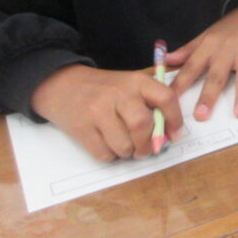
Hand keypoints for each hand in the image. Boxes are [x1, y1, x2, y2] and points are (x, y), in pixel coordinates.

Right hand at [31, 65, 182, 161]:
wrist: (63, 85)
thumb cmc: (105, 89)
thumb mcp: (129, 86)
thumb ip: (150, 104)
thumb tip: (168, 135)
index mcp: (137, 81)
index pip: (166, 98)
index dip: (175, 120)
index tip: (175, 135)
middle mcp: (118, 94)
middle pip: (142, 125)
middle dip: (148, 144)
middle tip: (146, 150)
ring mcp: (97, 110)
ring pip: (124, 145)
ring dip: (128, 153)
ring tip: (124, 145)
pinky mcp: (81, 128)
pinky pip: (104, 154)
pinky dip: (110, 156)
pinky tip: (107, 144)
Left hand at [166, 0, 237, 120]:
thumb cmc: (231, 28)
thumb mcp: (208, 35)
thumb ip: (188, 50)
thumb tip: (166, 61)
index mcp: (209, 46)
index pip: (191, 67)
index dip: (180, 84)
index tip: (169, 101)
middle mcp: (227, 48)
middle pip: (217, 75)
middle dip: (208, 96)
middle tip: (201, 116)